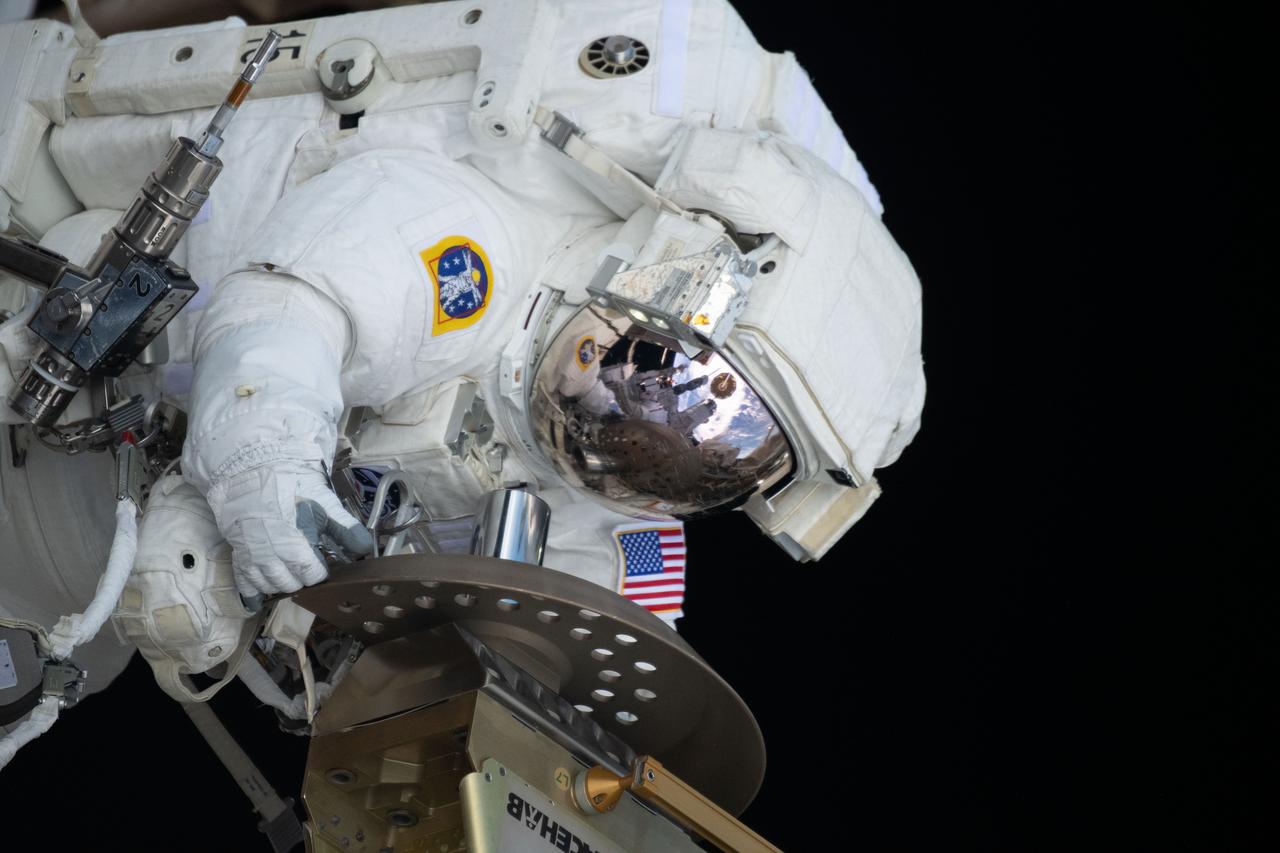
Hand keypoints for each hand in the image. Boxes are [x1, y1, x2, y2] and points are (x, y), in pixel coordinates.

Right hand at [211, 463, 372, 596]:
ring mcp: (252, 558)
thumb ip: (345, 528)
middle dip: (303, 577)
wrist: (252, 469)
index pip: (313, 575)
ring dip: (282, 584)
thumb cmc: (291, 485)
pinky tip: (260, 599)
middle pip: (292, 584)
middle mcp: (271, 557)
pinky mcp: (237, 554)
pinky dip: (254, 593)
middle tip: (307, 564)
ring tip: (290, 572)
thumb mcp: (324, 503)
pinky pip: (244, 584)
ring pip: (270, 586)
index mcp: (295, 545)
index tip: (323, 561)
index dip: (321, 570)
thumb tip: (364, 550)